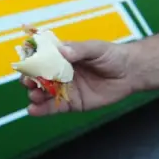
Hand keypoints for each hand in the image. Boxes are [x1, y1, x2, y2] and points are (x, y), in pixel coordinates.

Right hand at [21, 39, 138, 115]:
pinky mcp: (72, 104)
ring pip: (44, 94)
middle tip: (29, 83)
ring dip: (34, 95)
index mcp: (63, 57)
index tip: (27, 66)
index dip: (32, 62)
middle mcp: (60, 73)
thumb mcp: (97, 49)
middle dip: (30, 80)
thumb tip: (63, 50)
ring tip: (34, 96)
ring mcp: (65, 89)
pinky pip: (54, 108)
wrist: (131, 73)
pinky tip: (34, 110)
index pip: (42, 59)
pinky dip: (42, 110)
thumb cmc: (113, 56)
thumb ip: (80, 50)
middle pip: (39, 78)